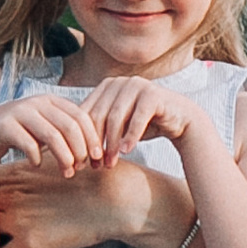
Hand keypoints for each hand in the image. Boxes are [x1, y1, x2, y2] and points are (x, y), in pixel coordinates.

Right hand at [0, 92, 100, 176]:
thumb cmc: (23, 134)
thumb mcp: (47, 128)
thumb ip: (68, 133)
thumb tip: (99, 151)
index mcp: (52, 100)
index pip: (81, 117)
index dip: (93, 138)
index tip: (98, 157)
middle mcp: (37, 102)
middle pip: (69, 126)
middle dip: (80, 150)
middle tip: (81, 168)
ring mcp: (19, 112)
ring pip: (51, 135)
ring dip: (64, 157)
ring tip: (67, 173)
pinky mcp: (4, 125)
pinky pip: (28, 144)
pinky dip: (37, 157)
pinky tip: (38, 164)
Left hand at [74, 75, 196, 158]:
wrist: (179, 119)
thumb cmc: (144, 124)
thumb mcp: (117, 125)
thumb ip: (97, 129)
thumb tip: (67, 149)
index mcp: (105, 87)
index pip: (86, 113)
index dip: (82, 138)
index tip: (82, 161)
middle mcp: (118, 82)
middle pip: (98, 116)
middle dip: (95, 143)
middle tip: (94, 165)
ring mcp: (135, 85)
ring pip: (116, 118)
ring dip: (112, 143)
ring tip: (111, 163)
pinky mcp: (152, 94)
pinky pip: (137, 118)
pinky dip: (131, 136)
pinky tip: (128, 152)